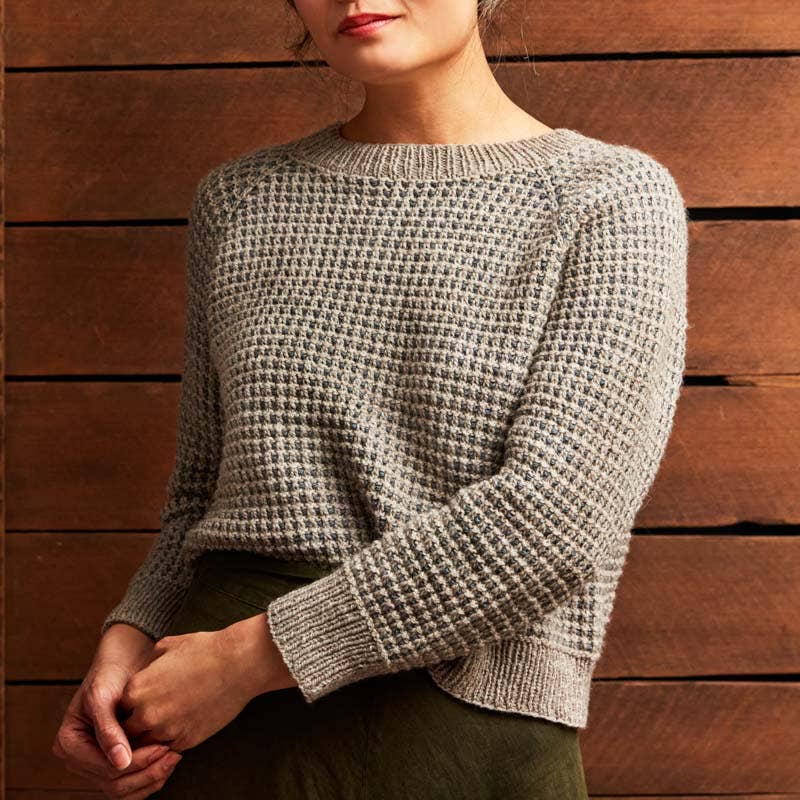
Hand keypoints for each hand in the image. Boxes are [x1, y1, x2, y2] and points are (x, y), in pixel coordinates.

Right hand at [52, 634, 183, 798]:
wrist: (122, 663)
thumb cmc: (109, 676)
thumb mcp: (102, 697)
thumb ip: (108, 730)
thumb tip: (120, 763)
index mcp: (68, 744)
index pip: (104, 769)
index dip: (135, 763)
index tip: (161, 748)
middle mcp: (80, 759)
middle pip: (114, 785)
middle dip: (146, 773)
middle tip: (172, 755)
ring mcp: (96, 764)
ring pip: (124, 790)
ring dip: (150, 779)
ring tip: (173, 758)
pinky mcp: (114, 763)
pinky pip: (131, 784)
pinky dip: (150, 777)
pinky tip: (166, 763)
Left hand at [119, 612, 295, 751]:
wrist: (239, 662)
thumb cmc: (206, 649)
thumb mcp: (168, 645)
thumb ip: (149, 662)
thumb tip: (148, 670)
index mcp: (136, 689)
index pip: (118, 709)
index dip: (128, 706)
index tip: (137, 703)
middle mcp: (146, 714)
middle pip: (128, 732)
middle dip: (136, 726)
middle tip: (150, 715)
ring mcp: (167, 730)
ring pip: (147, 745)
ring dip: (153, 737)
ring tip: (168, 721)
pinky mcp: (187, 741)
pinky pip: (169, 748)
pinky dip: (172, 740)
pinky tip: (183, 724)